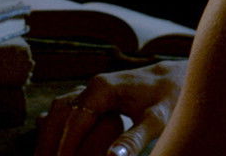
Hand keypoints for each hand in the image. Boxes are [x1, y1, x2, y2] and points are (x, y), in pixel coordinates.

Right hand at [33, 59, 187, 155]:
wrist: (177, 77)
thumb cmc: (169, 98)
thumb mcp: (156, 120)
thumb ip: (134, 139)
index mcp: (101, 89)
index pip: (73, 123)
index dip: (64, 148)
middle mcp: (91, 86)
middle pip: (58, 116)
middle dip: (49, 143)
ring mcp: (90, 89)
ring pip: (58, 112)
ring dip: (49, 136)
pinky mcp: (93, 96)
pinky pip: (66, 112)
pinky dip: (56, 129)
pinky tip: (52, 145)